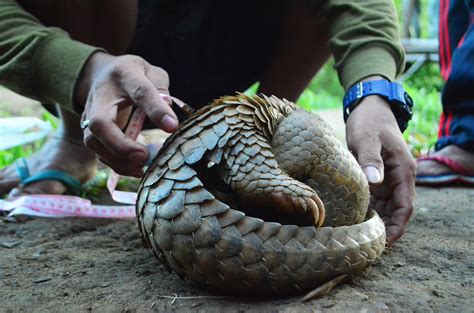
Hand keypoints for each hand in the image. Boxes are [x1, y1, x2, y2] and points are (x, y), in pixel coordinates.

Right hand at [76, 52, 178, 176]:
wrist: (103, 74)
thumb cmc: (135, 75)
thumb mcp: (152, 73)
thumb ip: (162, 90)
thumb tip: (168, 119)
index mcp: (124, 75)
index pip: (140, 92)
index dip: (155, 109)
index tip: (172, 127)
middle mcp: (101, 96)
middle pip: (100, 123)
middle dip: (121, 145)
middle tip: (144, 157)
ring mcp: (89, 116)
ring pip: (94, 143)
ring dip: (119, 160)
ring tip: (144, 166)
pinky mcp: (90, 132)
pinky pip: (100, 153)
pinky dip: (118, 165)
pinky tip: (138, 170)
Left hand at [345, 85, 415, 244]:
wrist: (369, 108)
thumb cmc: (369, 122)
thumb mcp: (367, 139)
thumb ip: (370, 159)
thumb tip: (374, 182)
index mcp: (404, 171)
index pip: (406, 207)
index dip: (398, 227)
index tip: (386, 242)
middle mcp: (399, 178)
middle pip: (397, 211)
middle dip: (387, 228)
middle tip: (368, 244)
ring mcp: (388, 177)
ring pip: (386, 207)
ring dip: (378, 221)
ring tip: (361, 236)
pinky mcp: (377, 175)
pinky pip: (376, 198)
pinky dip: (370, 209)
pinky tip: (355, 219)